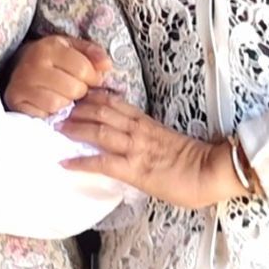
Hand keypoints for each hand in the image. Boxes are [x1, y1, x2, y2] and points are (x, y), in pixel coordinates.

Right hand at [4, 35, 112, 117]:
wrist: (18, 66)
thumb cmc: (52, 59)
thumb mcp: (72, 48)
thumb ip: (92, 53)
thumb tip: (107, 65)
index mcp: (49, 47)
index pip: (84, 69)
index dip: (93, 78)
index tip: (90, 79)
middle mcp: (33, 64)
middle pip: (74, 89)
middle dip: (79, 91)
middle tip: (73, 88)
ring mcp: (22, 84)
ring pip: (59, 103)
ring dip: (65, 103)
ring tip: (61, 95)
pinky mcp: (16, 101)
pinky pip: (44, 114)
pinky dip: (50, 112)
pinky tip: (49, 104)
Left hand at [59, 92, 246, 209]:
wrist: (212, 171)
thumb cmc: (196, 162)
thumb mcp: (169, 144)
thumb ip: (151, 141)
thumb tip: (138, 145)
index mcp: (147, 123)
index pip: (115, 103)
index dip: (93, 98)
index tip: (77, 97)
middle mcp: (138, 131)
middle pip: (102, 110)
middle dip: (77, 108)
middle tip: (58, 108)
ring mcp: (135, 148)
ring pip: (98, 130)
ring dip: (75, 127)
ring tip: (56, 127)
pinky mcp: (134, 169)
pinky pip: (102, 162)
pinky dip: (81, 161)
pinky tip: (65, 162)